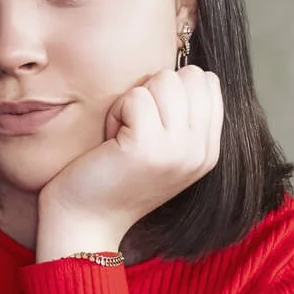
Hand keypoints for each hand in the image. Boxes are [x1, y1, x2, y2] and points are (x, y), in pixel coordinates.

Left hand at [34, 65, 223, 250]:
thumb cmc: (114, 178)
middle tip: (134, 129)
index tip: (150, 123)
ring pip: (164, 79)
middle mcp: (200, 151)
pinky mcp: (148, 146)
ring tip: (122, 136)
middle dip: (153, 92)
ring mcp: (178, 149)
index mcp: (208, 150)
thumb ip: (181, 115)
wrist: (85, 222)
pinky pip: (135, 96)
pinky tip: (111, 142)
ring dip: (133, 102)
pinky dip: (115, 113)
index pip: (208, 82)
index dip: (171, 90)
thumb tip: (184, 71)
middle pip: (188, 75)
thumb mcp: (161, 148)